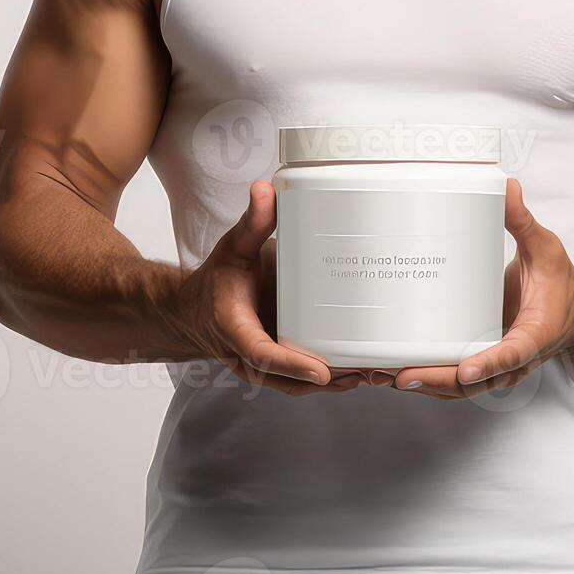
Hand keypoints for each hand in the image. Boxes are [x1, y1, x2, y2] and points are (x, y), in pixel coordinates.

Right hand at [171, 181, 366, 395]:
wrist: (198, 310)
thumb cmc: (217, 281)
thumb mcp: (231, 249)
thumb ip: (251, 223)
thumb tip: (265, 189)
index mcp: (235, 329)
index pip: (262, 353)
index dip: (291, 364)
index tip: (321, 370)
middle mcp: (249, 357)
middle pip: (290, 378)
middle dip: (330, 378)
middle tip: (367, 370)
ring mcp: (266, 367)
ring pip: (301, 384)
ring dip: (338, 383)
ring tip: (375, 372)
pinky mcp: (281, 365)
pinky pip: (305, 378)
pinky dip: (333, 379)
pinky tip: (362, 370)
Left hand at [392, 179, 573, 399]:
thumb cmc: (560, 284)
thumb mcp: (546, 249)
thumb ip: (523, 222)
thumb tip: (507, 188)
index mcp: (535, 333)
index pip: (512, 353)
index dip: (488, 364)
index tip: (465, 369)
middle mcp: (514, 357)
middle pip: (476, 381)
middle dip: (438, 380)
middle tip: (403, 375)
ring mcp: (496, 365)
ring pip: (460, 387)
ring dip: (426, 385)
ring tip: (386, 376)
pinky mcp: (481, 360)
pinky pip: (454, 379)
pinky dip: (428, 379)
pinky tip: (395, 373)